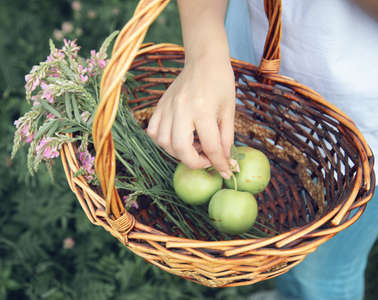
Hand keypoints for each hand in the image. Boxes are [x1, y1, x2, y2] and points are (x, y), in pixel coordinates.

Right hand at [147, 53, 235, 178]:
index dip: (219, 163)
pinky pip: (154, 131)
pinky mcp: (160, 106)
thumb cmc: (221, 83)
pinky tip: (176, 138)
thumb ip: (226, 138)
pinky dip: (163, 141)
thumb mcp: (229, 111)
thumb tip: (226, 162)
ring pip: (164, 143)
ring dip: (178, 153)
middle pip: (181, 149)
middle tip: (207, 161)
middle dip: (195, 163)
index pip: (211, 146)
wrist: (204, 60)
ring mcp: (167, 107)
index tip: (226, 172)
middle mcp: (182, 109)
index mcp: (203, 109)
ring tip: (193, 147)